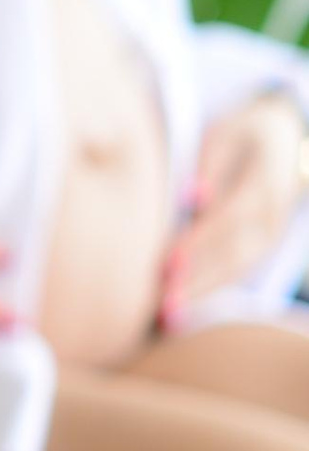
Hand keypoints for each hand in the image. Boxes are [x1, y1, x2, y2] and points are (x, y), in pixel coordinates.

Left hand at [161, 93, 307, 324]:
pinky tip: (182, 310)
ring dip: (203, 295)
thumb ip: (209, 163)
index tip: (169, 263)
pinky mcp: (264, 244)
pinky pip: (238, 271)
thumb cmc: (243, 133)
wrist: (287, 137)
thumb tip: (193, 199)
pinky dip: (211, 291)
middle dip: (200, 282)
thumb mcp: (226, 133)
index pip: (230, 217)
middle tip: (164, 307)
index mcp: (266, 179)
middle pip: (236, 253)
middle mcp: (274, 213)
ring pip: (239, 269)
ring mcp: (273, 232)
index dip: (201, 242)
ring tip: (168, 317)